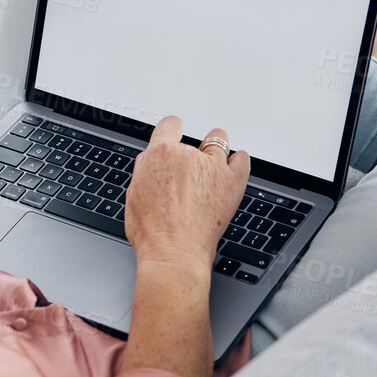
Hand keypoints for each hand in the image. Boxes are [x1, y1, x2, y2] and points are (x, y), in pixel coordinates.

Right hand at [124, 117, 249, 271]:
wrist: (174, 250)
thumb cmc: (152, 230)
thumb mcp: (135, 194)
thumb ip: (147, 172)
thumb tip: (152, 164)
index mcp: (159, 153)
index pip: (170, 125)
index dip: (172, 131)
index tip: (175, 136)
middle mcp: (186, 154)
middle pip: (193, 139)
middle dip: (191, 152)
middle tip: (190, 170)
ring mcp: (212, 166)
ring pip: (219, 141)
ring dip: (216, 148)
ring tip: (213, 161)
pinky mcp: (231, 180)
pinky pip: (241, 158)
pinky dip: (238, 160)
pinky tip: (234, 164)